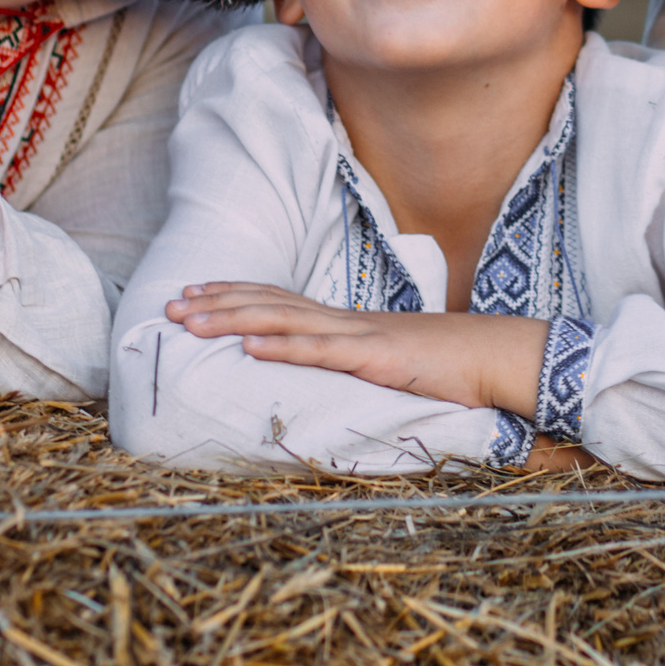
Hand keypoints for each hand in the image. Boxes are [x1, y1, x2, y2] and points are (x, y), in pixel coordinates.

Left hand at [166, 283, 547, 414]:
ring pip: (282, 322)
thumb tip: (329, 374)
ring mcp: (358, 335)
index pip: (278, 301)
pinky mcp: (375, 358)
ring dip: (231, 319)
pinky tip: (249, 347)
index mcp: (346, 323)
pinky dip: (282, 348)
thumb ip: (356, 363)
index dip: (233, 294)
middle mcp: (344, 321)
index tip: (193, 292)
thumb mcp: (389, 364)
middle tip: (169, 303)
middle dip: (216, 301)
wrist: (495, 355)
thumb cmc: (448, 365)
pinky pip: (322, 352)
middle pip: (268, 303)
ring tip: (190, 320)